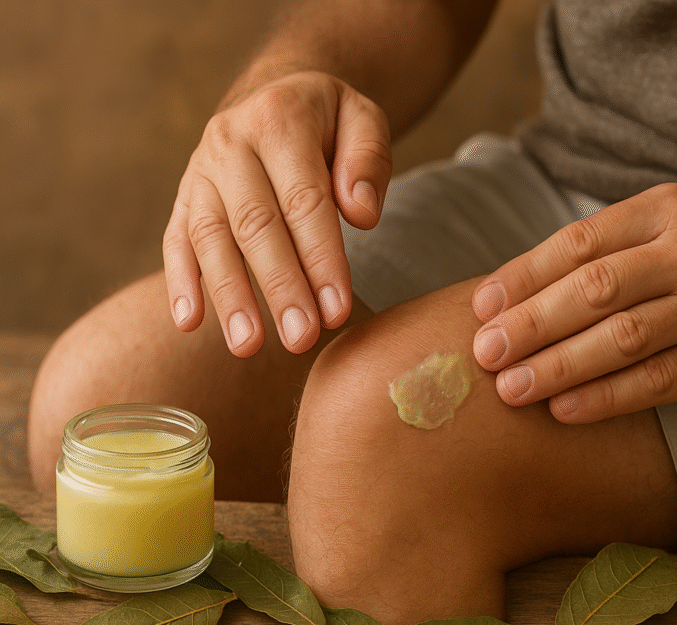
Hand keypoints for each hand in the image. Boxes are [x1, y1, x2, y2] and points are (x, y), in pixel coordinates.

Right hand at [162, 71, 391, 356]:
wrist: (277, 94)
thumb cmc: (330, 121)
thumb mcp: (364, 119)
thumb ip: (370, 159)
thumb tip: (362, 214)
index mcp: (279, 120)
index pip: (304, 201)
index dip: (321, 259)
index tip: (338, 310)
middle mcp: (230, 143)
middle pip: (255, 225)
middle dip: (279, 287)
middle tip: (300, 339)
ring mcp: (200, 171)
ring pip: (210, 238)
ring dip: (229, 296)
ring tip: (248, 346)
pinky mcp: (184, 196)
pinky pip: (176, 240)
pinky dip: (180, 282)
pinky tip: (189, 324)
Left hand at [471, 183, 676, 422]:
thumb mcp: (664, 223)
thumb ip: (601, 249)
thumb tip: (510, 295)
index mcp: (666, 210)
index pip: (580, 242)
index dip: (524, 277)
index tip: (481, 308)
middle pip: (598, 289)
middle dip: (533, 324)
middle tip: (485, 355)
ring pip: (625, 339)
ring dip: (561, 367)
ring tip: (512, 389)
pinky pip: (659, 382)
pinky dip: (607, 398)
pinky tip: (565, 410)